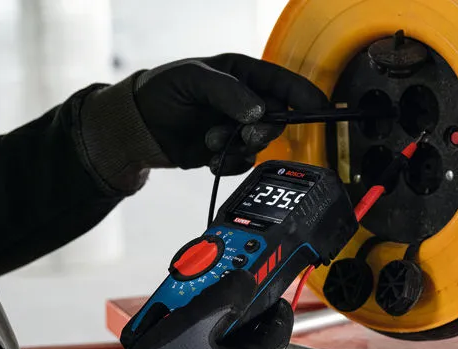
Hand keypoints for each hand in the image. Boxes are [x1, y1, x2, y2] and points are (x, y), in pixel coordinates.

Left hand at [134, 54, 327, 174]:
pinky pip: (244, 163)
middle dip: (262, 130)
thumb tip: (259, 110)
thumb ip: (229, 93)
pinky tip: (210, 160)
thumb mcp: (194, 80)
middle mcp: (243, 102)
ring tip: (210, 143)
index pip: (284, 84)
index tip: (321, 109)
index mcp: (242, 75)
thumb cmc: (161, 92)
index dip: (305, 96)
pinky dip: (231, 164)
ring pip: (260, 145)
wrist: (136, 128)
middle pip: (276, 119)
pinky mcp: (226, 152)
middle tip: (244, 134)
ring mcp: (235, 128)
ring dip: (239, 148)